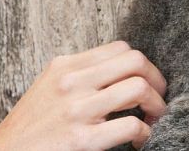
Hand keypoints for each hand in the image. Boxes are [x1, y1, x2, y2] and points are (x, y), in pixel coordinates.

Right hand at [0, 41, 166, 150]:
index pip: (120, 48)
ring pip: (138, 87)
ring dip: (157, 107)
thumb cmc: (31, 127)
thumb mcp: (50, 88)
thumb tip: (117, 74)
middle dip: (157, 81)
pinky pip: (130, 126)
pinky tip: (139, 142)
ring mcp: (76, 109)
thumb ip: (78, 77)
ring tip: (152, 121)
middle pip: (135, 60)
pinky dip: (145, 134)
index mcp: (65, 66)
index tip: (146, 85)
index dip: (142, 66)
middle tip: (157, 101)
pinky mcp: (80, 139)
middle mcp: (71, 82)